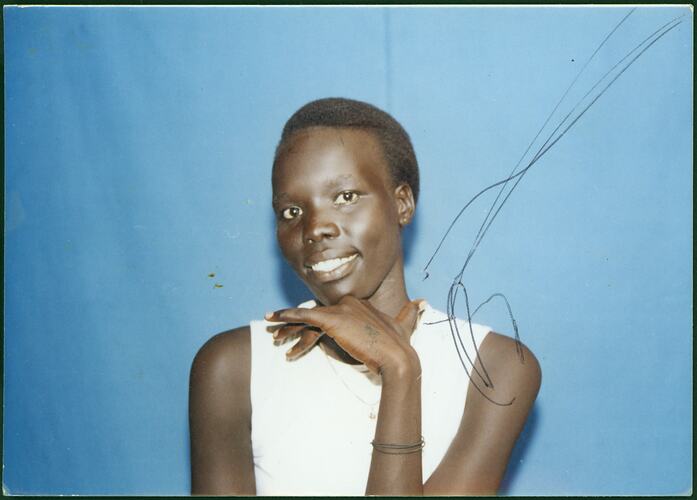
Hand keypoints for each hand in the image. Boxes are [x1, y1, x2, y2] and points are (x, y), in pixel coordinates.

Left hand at [265, 296, 424, 375]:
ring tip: (267, 327)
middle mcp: (349, 302)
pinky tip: (272, 319)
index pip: (330, 309)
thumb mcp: (405, 325)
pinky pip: (303, 315)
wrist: (398, 358)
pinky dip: (286, 316)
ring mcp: (340, 309)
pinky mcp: (332, 319)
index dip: (313, 318)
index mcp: (360, 304)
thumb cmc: (400, 346)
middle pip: (315, 311)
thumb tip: (423, 302)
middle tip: (275, 327)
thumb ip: (410, 313)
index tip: (302, 326)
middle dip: (294, 322)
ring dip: (284, 322)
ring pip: (306, 314)